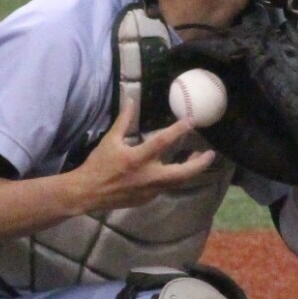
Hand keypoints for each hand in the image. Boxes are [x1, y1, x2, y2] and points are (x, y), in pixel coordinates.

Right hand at [67, 98, 217, 213]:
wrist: (87, 193)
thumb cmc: (98, 165)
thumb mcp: (110, 140)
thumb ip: (123, 120)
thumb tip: (130, 99)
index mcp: (138, 159)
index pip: (163, 142)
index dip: (179, 130)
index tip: (191, 121)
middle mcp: (148, 176)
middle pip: (183, 173)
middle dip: (200, 164)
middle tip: (211, 154)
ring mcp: (150, 190)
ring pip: (177, 181)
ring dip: (189, 170)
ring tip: (197, 158)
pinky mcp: (147, 198)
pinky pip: (165, 187)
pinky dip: (173, 177)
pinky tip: (175, 169)